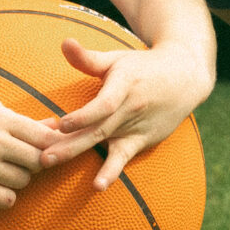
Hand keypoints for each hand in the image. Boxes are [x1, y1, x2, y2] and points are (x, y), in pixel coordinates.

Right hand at [0, 91, 50, 206]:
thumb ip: (21, 120)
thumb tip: (55, 127)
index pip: (44, 137)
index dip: (55, 146)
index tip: (53, 150)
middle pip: (38, 161)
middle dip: (35, 162)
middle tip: (22, 159)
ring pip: (23, 181)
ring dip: (19, 178)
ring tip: (3, 169)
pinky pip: (7, 200)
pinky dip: (5, 195)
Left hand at [39, 39, 211, 189]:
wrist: (185, 78)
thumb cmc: (144, 67)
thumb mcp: (117, 59)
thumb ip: (88, 58)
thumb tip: (64, 43)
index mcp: (124, 86)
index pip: (104, 105)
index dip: (83, 116)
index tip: (59, 124)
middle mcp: (130, 109)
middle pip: (98, 130)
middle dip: (69, 145)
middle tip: (43, 157)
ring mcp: (136, 127)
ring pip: (105, 144)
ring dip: (79, 155)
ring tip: (56, 165)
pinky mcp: (141, 141)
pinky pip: (124, 157)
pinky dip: (111, 171)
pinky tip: (98, 186)